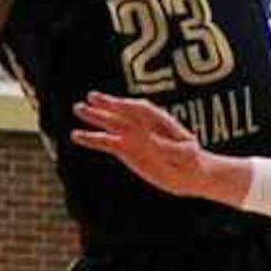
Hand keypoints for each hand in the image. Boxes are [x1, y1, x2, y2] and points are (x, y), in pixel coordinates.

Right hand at [72, 93, 225, 196]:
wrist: (192, 173)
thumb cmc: (193, 160)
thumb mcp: (187, 154)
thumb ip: (171, 148)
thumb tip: (152, 142)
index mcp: (161, 121)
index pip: (143, 110)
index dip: (131, 107)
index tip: (118, 105)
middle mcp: (144, 126)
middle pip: (124, 112)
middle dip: (109, 105)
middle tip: (90, 97)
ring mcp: (134, 137)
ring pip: (112, 124)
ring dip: (96, 117)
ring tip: (78, 108)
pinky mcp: (126, 150)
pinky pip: (107, 143)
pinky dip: (92, 139)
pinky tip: (76, 135)